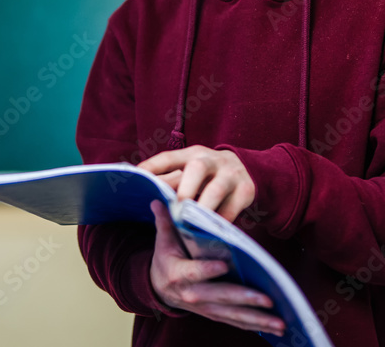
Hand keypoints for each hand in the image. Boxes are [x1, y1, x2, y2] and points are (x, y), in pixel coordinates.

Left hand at [138, 146, 255, 222]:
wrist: (246, 168)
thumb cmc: (208, 174)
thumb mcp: (191, 170)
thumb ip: (171, 178)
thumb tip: (143, 187)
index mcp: (192, 154)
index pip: (169, 158)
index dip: (152, 167)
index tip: (137, 178)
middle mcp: (211, 160)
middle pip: (197, 168)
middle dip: (185, 189)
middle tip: (175, 208)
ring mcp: (230, 173)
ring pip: (216, 189)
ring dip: (202, 207)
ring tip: (192, 223)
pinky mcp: (246, 189)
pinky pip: (233, 207)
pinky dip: (221, 220)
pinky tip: (211, 230)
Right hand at [148, 201, 284, 334]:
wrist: (158, 288)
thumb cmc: (166, 259)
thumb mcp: (163, 240)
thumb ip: (165, 222)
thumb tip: (159, 200)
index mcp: (179, 274)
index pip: (194, 272)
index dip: (208, 269)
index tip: (224, 265)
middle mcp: (193, 295)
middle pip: (221, 297)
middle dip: (245, 299)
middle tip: (267, 299)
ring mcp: (205, 308)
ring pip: (233, 315)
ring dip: (258, 320)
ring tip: (280, 323)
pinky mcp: (215, 314)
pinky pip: (237, 322)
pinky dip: (257, 326)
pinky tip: (277, 328)